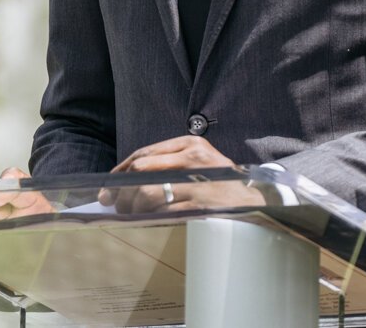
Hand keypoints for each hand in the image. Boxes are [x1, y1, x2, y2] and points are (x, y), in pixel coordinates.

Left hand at [100, 137, 264, 214]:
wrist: (256, 201)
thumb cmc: (221, 184)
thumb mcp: (199, 162)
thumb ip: (168, 164)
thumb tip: (124, 181)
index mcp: (190, 144)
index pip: (144, 154)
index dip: (121, 171)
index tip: (108, 186)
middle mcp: (193, 158)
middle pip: (141, 170)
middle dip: (122, 190)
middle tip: (116, 204)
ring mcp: (197, 182)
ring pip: (148, 193)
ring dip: (132, 207)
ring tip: (130, 215)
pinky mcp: (201, 205)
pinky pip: (163, 212)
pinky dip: (148, 218)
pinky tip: (146, 222)